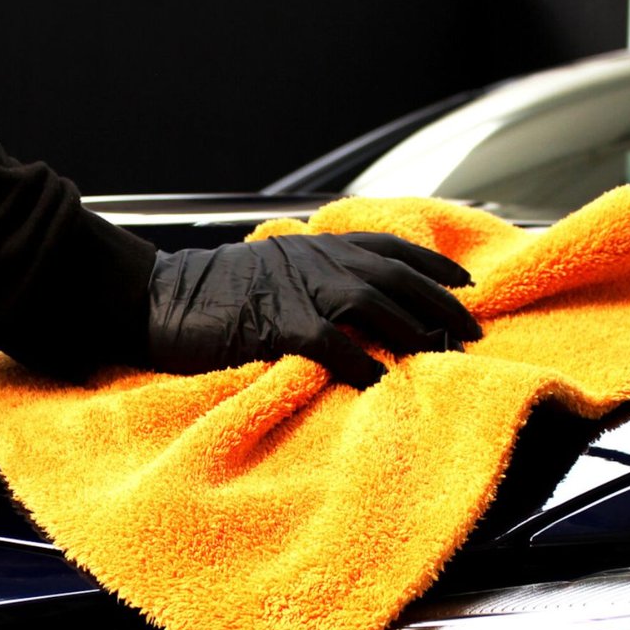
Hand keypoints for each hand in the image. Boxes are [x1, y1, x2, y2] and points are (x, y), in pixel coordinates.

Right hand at [145, 233, 479, 386]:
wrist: (155, 297)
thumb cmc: (205, 294)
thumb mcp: (266, 274)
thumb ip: (306, 282)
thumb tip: (343, 309)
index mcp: (311, 247)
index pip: (388, 247)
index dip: (432, 265)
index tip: (466, 283)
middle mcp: (313, 260)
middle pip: (394, 274)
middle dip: (441, 301)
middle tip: (474, 329)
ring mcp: (295, 289)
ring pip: (374, 302)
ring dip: (413, 329)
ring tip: (442, 354)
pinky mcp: (275, 323)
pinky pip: (332, 342)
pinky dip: (360, 362)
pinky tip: (379, 382)